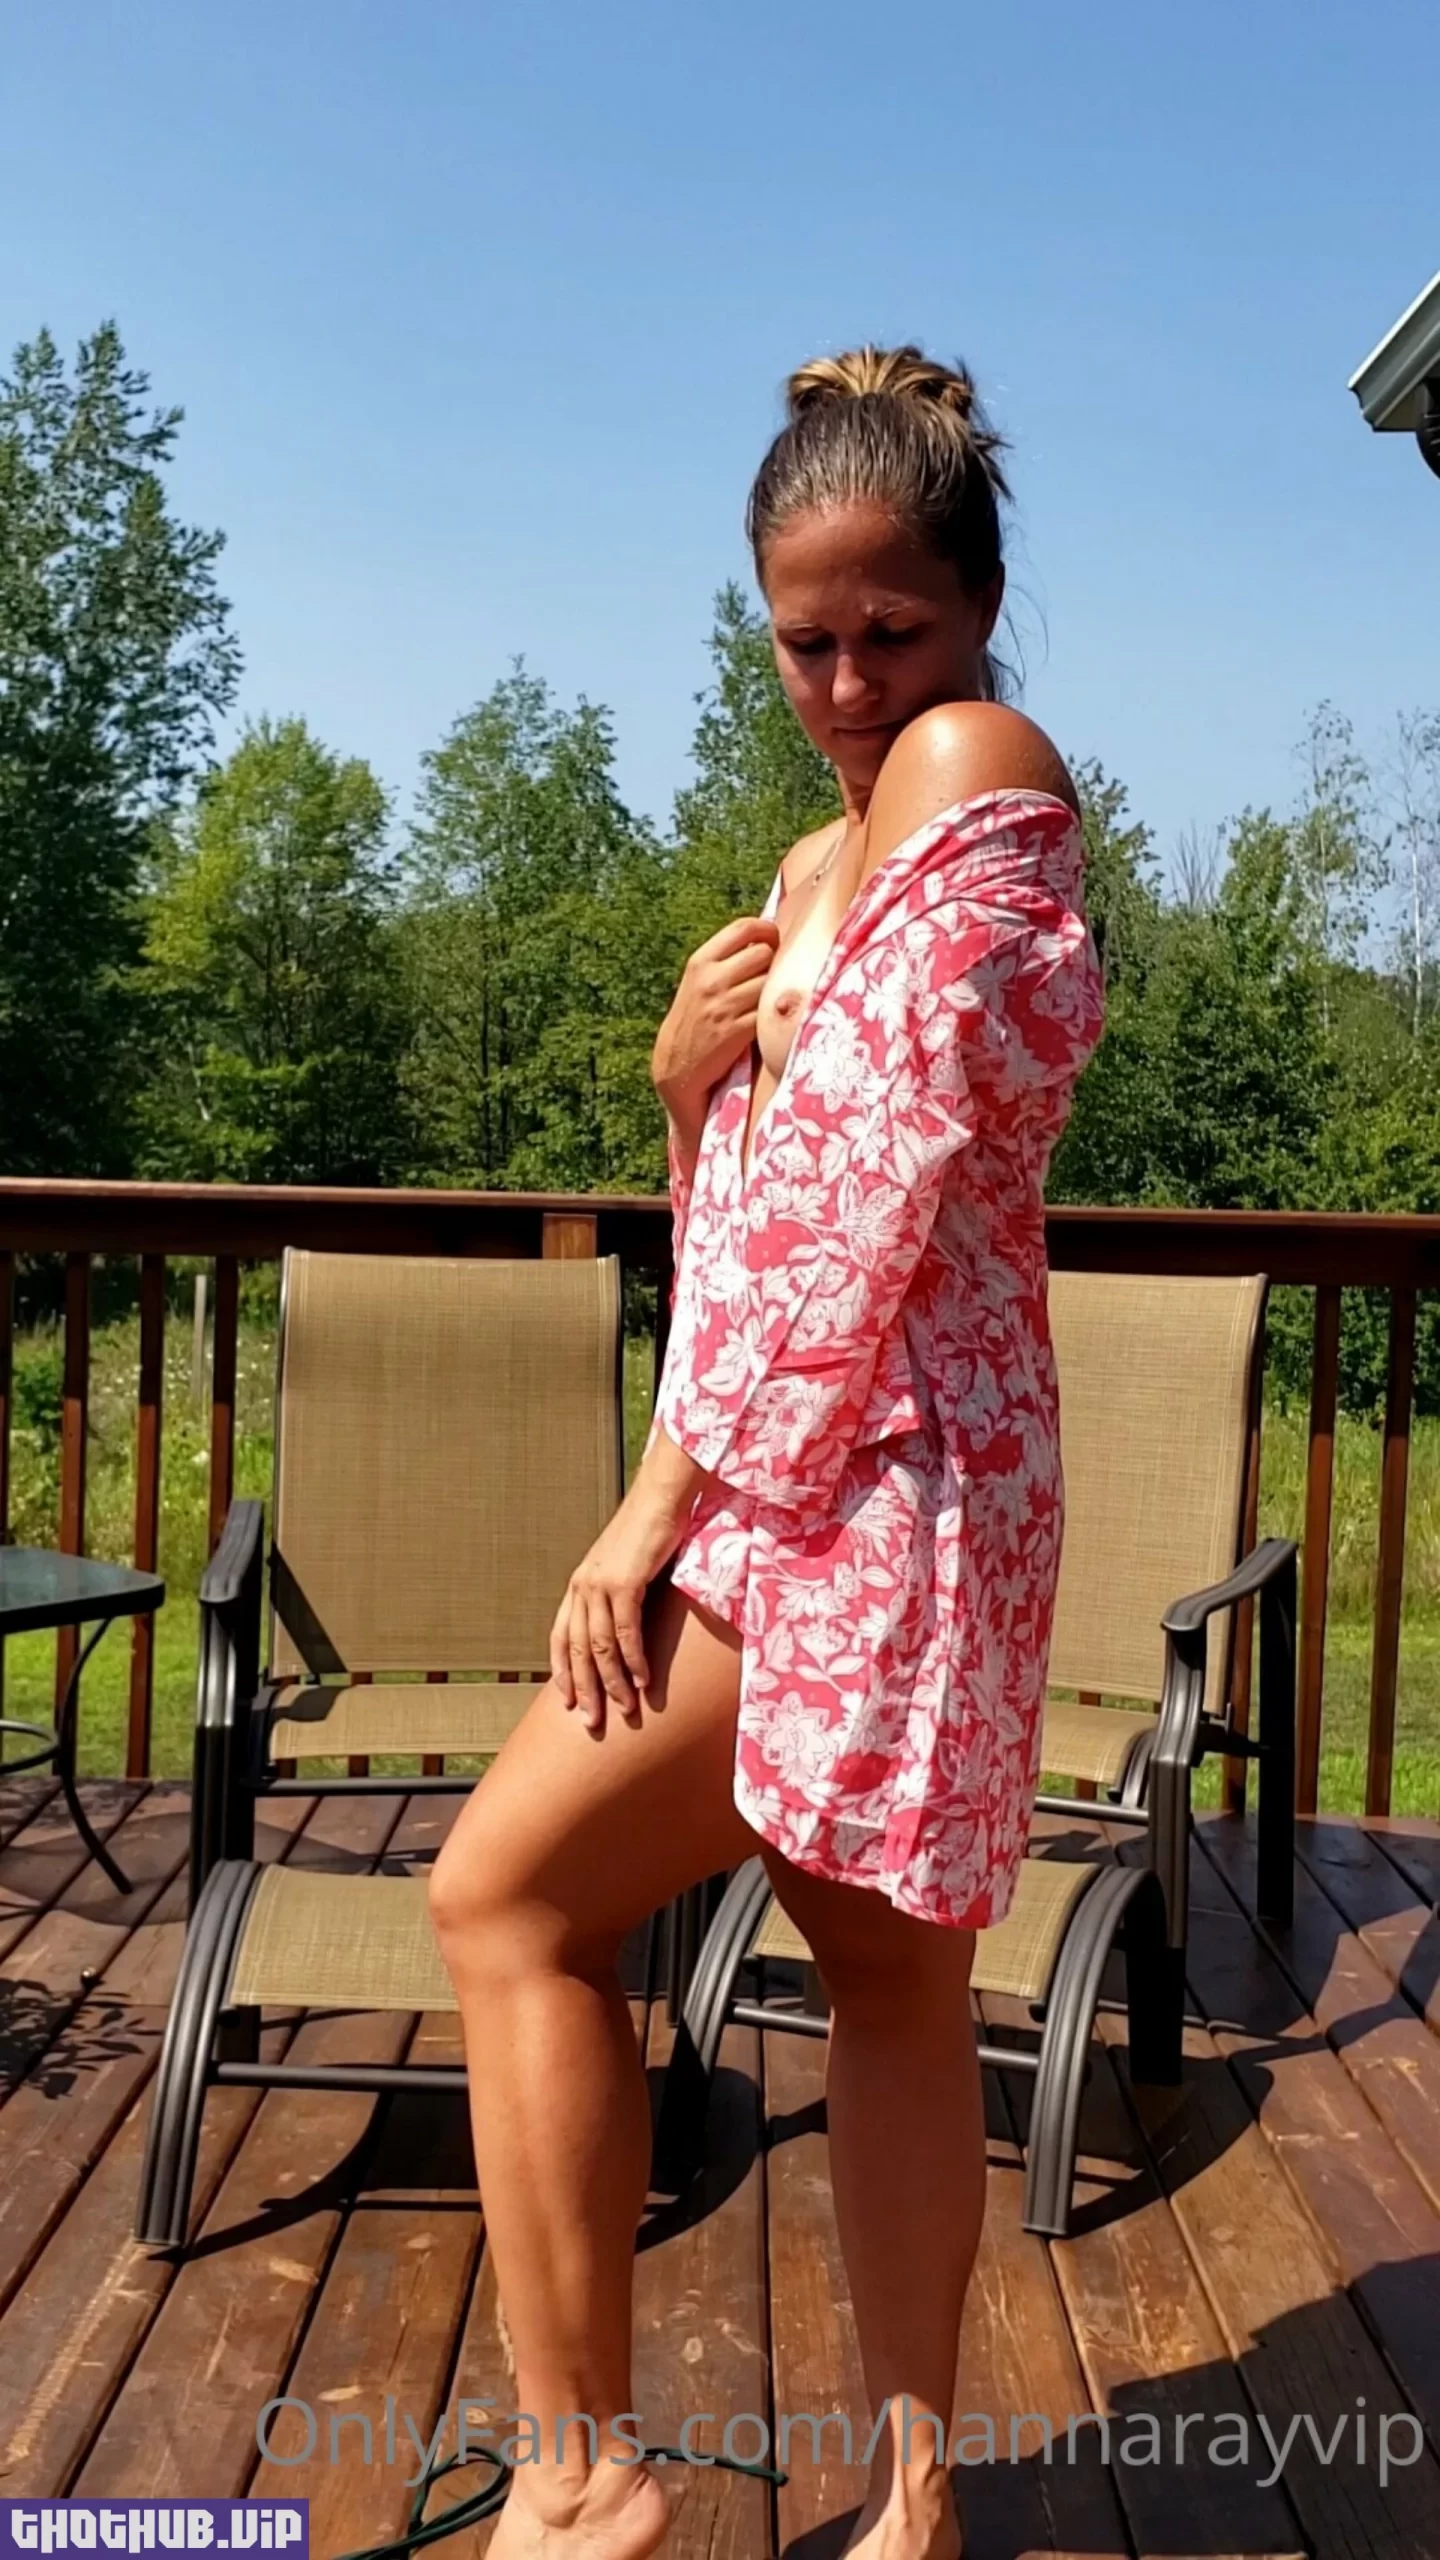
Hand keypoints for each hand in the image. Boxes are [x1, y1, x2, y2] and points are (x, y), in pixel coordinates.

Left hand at [550, 1477, 691, 1735]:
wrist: (660, 1496)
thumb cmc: (648, 1530)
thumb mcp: (625, 1566)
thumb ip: (620, 1593)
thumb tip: (628, 1623)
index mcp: (579, 1585)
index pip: (560, 1637)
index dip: (563, 1671)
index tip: (569, 1701)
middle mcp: (582, 1587)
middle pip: (578, 1650)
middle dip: (585, 1690)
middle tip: (592, 1723)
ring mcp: (601, 1585)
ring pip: (600, 1648)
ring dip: (614, 1683)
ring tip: (625, 1709)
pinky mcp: (625, 1583)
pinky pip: (626, 1633)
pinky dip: (634, 1661)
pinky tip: (644, 1681)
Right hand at [651, 914, 779, 1146]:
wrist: (677, 1065)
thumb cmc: (695, 1018)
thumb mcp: (699, 981)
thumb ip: (727, 960)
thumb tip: (768, 937)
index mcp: (701, 961)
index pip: (743, 927)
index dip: (767, 929)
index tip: (773, 941)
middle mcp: (711, 980)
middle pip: (764, 953)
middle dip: (774, 962)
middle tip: (770, 977)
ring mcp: (723, 1006)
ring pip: (770, 982)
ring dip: (775, 991)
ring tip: (767, 1001)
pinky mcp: (737, 1031)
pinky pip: (768, 1012)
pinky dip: (772, 1015)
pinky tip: (766, 1020)